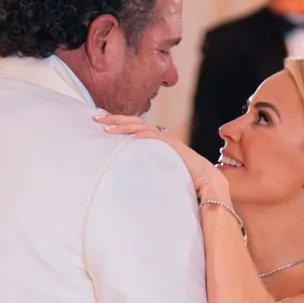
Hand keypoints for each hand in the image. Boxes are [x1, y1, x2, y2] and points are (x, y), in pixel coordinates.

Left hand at [97, 116, 227, 198]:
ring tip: (107, 126)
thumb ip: (142, 170)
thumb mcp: (156, 173)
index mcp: (156, 142)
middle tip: (96, 117)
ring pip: (142, 127)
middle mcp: (161, 137)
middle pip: (135, 122)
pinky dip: (142, 135)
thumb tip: (122, 178)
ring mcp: (168, 141)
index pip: (134, 127)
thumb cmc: (183, 183)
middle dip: (115, 119)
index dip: (117, 123)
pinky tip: (129, 136)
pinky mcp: (174, 147)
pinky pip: (155, 138)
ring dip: (124, 125)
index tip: (100, 122)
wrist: (207, 185)